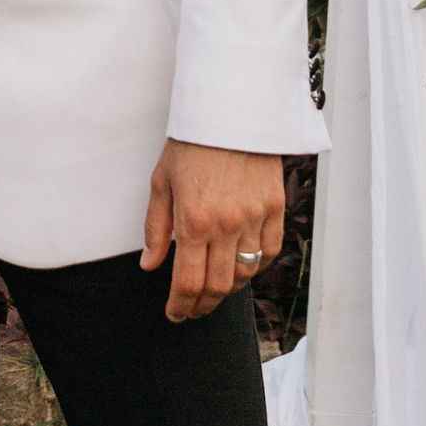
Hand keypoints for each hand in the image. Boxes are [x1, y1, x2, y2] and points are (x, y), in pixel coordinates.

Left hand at [139, 141, 284, 324]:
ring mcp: (255, 217)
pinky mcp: (275, 207)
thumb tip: (150, 265)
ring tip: (214, 290)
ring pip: (245, 274)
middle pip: (219, 286)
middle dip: (203, 306)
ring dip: (228, 289)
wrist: (231, 111)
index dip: (181, 306)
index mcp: (194, 220)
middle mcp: (227, 224)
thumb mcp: (162, 182)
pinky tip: (241, 266)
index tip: (175, 314)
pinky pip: (269, 252)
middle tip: (192, 310)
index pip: (188, 282)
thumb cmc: (191, 144)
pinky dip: (255, 267)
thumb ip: (156, 228)